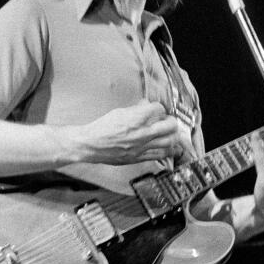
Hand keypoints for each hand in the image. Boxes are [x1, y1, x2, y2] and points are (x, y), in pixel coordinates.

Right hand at [78, 100, 192, 164]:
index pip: (159, 109)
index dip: (159, 108)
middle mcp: (142, 132)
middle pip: (170, 125)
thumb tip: (145, 105)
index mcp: (136, 118)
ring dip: (173, 136)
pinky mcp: (138, 157)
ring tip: (171, 134)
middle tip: (169, 121)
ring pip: (169, 141)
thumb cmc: (101, 128)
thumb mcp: (118, 113)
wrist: (90, 145)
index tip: (156, 110)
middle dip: (171, 121)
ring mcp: (142, 146)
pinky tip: (170, 149)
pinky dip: (168, 151)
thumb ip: (135, 110)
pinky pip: (160, 155)